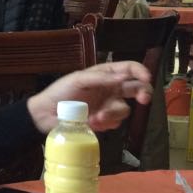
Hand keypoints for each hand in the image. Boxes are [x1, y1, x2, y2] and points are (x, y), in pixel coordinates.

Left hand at [26, 61, 151, 132]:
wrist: (46, 115)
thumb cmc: (60, 92)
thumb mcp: (78, 79)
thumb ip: (101, 78)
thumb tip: (124, 77)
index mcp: (105, 74)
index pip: (130, 69)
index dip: (141, 71)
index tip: (145, 78)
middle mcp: (111, 89)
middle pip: (137, 89)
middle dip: (143, 93)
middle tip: (143, 100)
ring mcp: (108, 106)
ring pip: (124, 110)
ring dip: (111, 114)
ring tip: (94, 117)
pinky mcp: (104, 121)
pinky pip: (114, 123)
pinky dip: (105, 123)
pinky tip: (91, 122)